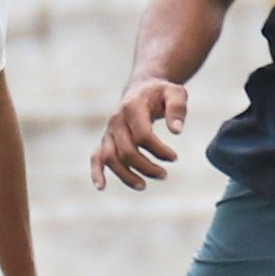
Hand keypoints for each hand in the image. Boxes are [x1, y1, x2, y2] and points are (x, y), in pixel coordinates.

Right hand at [91, 76, 187, 190]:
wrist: (142, 88)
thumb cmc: (161, 93)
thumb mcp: (176, 93)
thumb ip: (177, 109)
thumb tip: (176, 131)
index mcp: (133, 107)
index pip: (142, 135)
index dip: (159, 150)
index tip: (174, 157)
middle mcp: (117, 120)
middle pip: (126, 151)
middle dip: (146, 167)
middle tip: (164, 175)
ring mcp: (109, 131)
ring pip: (111, 158)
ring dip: (127, 175)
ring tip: (144, 186)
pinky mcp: (106, 140)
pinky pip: (96, 157)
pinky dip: (97, 172)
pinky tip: (101, 187)